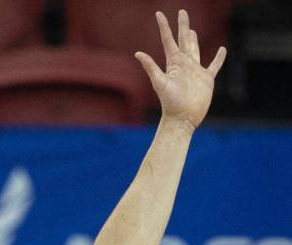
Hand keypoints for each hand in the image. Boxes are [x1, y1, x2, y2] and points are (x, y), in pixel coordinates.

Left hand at [135, 10, 225, 131]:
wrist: (183, 118)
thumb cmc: (170, 103)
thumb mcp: (160, 83)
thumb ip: (151, 68)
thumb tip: (137, 53)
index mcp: (173, 63)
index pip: (168, 40)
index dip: (164, 27)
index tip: (159, 13)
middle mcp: (184, 64)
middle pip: (183, 40)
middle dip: (182, 26)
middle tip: (182, 12)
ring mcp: (195, 71)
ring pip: (195, 49)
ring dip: (194, 39)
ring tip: (191, 30)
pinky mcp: (207, 79)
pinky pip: (214, 66)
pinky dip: (219, 58)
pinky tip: (222, 50)